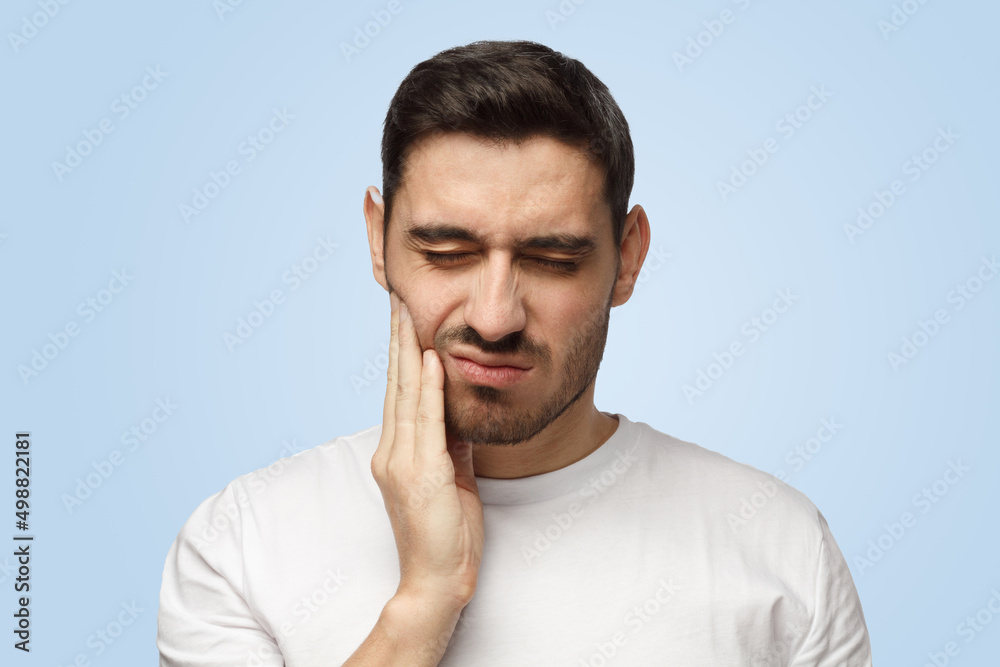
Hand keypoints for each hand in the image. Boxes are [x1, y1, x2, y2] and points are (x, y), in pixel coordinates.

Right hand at [370, 293, 484, 610]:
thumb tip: (456, 409)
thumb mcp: (451, 477)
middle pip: (396, 384)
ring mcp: (402, 461)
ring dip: (409, 350)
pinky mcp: (421, 473)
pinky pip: (426, 421)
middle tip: (397, 299)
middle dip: (398, 339)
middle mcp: (392, 451)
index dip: (400, 353)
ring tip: (408, 313)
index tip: (403, 319)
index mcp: (396, 452)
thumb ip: (448, 442)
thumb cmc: (446, 533)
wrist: (436, 580)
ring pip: (407, 394)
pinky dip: (430, 387)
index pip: (399, 392)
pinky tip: (432, 358)